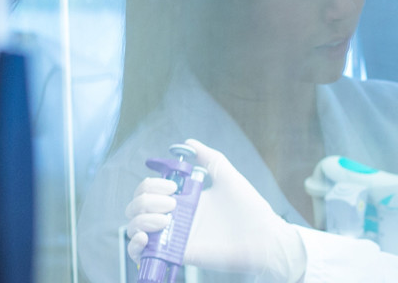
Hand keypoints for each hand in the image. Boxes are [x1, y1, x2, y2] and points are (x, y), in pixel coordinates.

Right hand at [125, 139, 306, 281]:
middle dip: (145, 200)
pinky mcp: (177, 254)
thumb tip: (188, 142)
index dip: (151, 185)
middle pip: (136, 207)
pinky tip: (146, 237)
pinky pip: (142, 254)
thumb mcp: (228, 176)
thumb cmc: (250, 208)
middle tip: (173, 203)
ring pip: (133, 228)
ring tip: (166, 219)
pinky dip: (135, 246)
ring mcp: (173, 236)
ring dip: (140, 219)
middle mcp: (174, 218)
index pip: (148, 190)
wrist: (264, 237)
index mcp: (184, 199)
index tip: (173, 185)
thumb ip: (209, 158)